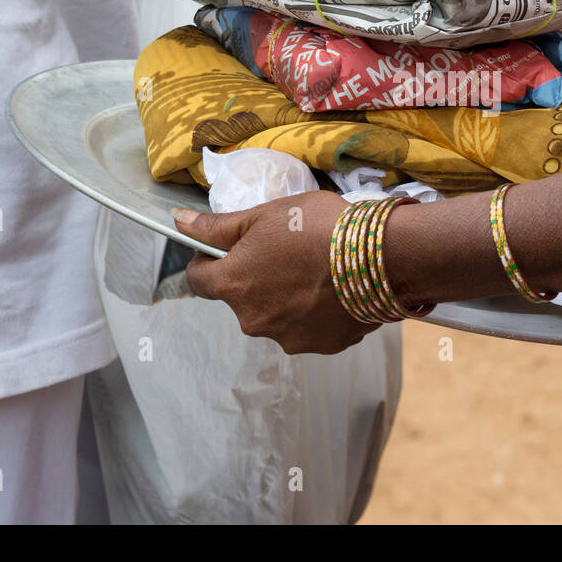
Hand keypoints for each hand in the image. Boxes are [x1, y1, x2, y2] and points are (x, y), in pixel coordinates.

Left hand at [176, 192, 375, 354]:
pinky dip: (315, 312)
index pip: (198, 279)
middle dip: (256, 278)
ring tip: (316, 270)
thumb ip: (218, 226)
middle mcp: (254, 320)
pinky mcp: (321, 346)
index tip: (229, 247)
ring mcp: (288, 338)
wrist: (380, 257)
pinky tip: (334, 288)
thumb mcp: (264, 215)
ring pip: (276, 315)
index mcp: (233, 285)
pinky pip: (309, 328)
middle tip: (286, 251)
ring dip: (286, 297)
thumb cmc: (319, 228)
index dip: (209, 259)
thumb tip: (181, 224)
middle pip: (241, 299)